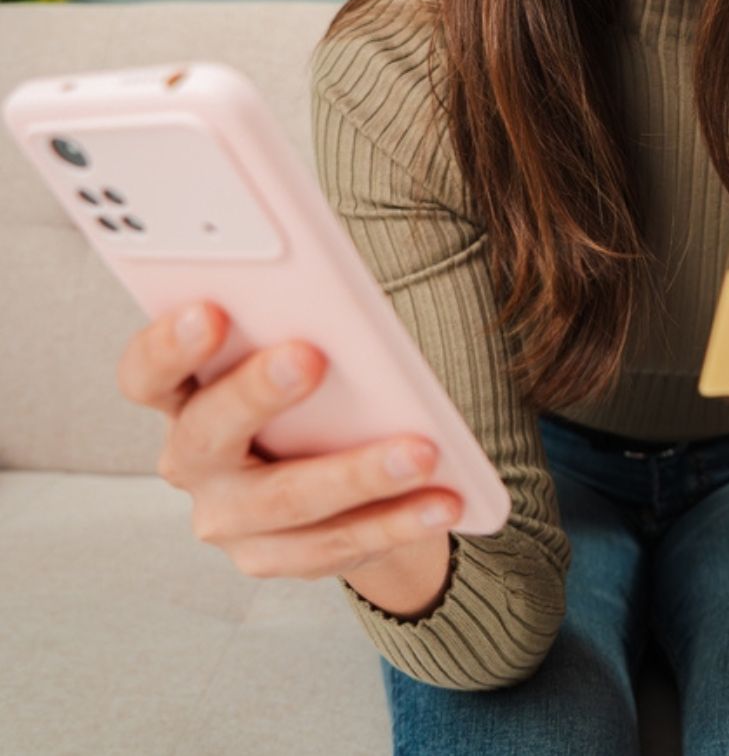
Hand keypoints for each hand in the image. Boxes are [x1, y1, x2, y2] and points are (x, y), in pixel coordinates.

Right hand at [116, 302, 462, 579]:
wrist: (330, 474)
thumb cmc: (312, 389)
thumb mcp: (298, 355)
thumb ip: (300, 331)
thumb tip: (341, 308)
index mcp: (182, 395)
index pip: (147, 373)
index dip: (168, 345)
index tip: (210, 310)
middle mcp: (191, 460)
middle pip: (208, 433)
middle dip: (257, 393)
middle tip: (311, 355)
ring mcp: (227, 518)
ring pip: (287, 499)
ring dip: (358, 473)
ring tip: (422, 450)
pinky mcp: (273, 558)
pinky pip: (337, 544)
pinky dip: (398, 521)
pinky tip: (444, 500)